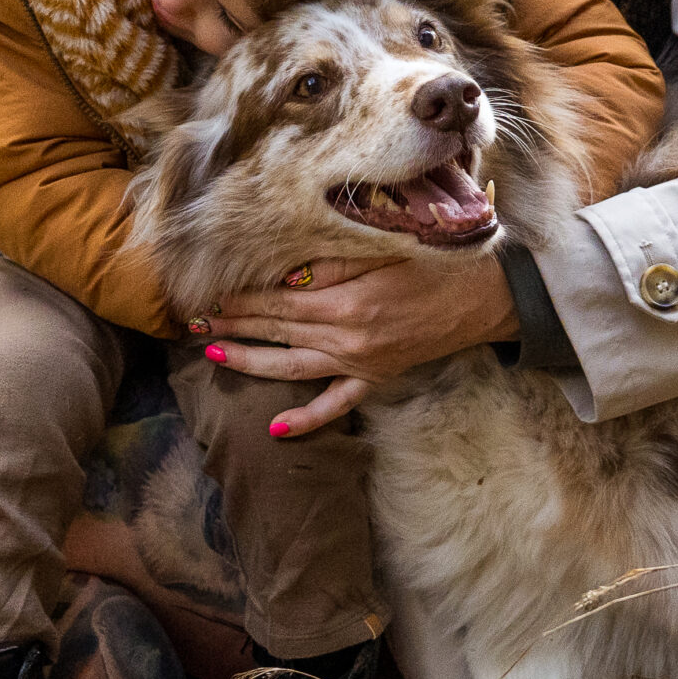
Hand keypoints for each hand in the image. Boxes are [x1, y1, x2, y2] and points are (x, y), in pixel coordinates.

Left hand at [200, 254, 517, 436]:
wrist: (485, 296)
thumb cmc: (437, 261)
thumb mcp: (384, 249)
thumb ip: (331, 263)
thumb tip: (283, 272)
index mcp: (347, 302)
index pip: (277, 298)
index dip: (240, 294)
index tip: (209, 287)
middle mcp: (348, 338)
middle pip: (276, 329)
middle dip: (232, 323)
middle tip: (192, 317)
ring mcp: (361, 363)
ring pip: (291, 367)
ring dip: (249, 360)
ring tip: (212, 351)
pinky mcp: (377, 378)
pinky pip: (336, 404)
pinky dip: (307, 420)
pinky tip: (275, 429)